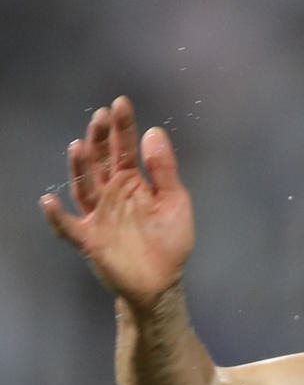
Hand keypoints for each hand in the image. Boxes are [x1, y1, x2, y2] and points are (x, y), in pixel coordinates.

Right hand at [40, 96, 195, 309]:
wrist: (162, 281)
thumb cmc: (168, 240)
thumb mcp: (175, 201)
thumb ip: (164, 170)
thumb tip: (154, 132)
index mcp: (132, 182)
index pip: (124, 149)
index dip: (122, 127)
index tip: (121, 103)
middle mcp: (110, 194)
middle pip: (100, 162)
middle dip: (100, 139)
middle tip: (101, 117)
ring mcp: (97, 215)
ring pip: (83, 187)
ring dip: (79, 168)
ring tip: (80, 147)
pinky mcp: (89, 239)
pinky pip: (67, 226)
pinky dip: (56, 216)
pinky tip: (49, 201)